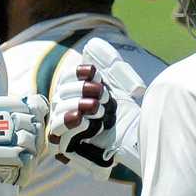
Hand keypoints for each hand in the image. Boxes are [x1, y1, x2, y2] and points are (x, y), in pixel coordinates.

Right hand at [49, 37, 145, 178]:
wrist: (138, 139)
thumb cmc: (127, 111)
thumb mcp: (120, 78)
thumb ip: (107, 58)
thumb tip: (90, 45)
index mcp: (75, 93)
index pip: (66, 78)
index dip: (78, 74)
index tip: (96, 74)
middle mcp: (67, 111)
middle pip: (62, 94)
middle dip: (83, 91)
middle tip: (105, 97)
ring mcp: (65, 131)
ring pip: (58, 113)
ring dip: (78, 106)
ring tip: (98, 108)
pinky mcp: (67, 150)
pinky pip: (57, 136)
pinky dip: (70, 124)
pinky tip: (84, 120)